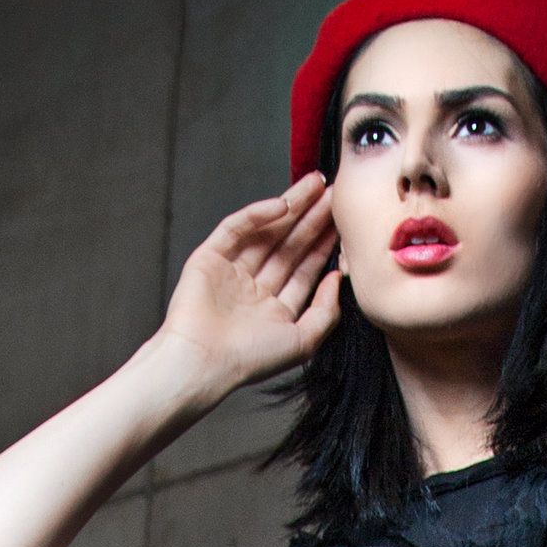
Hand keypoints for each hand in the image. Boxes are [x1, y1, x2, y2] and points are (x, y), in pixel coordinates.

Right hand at [159, 175, 341, 397]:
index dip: (323, 245)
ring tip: (314, 185)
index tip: (343, 221)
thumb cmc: (249, 360)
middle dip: (311, 218)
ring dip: (291, 207)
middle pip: (288, 245)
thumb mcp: (303, 342)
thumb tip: (337, 279)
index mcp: (273, 310)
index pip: (303, 269)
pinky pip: (236, 228)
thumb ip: (326, 312)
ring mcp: (231, 271)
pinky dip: (258, 214)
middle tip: (333, 192)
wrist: (204, 361)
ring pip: (266, 232)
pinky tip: (282, 204)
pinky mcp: (209, 257)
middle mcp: (253, 289)